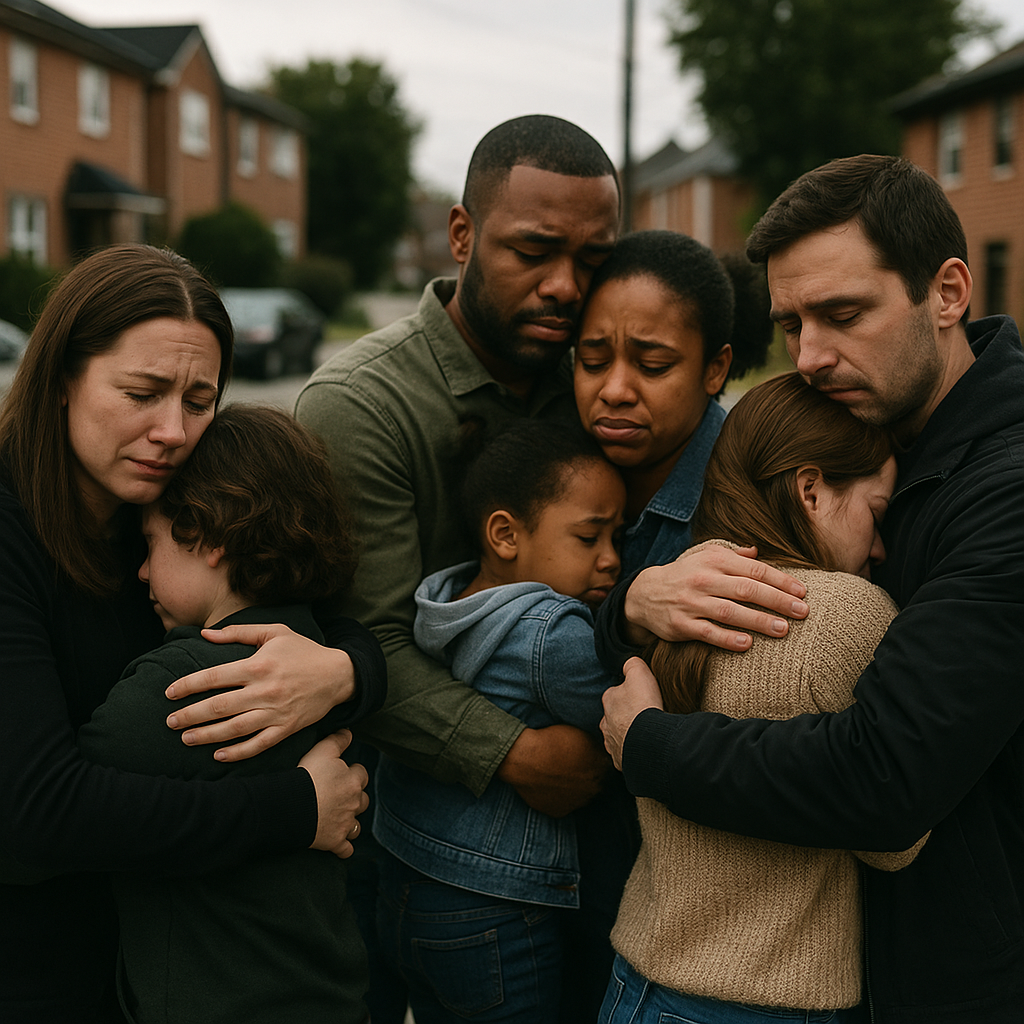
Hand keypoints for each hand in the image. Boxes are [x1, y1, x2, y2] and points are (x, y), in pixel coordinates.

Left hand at [165, 623, 355, 761]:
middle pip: (218, 707)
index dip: (187, 686)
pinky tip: (218, 756)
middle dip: (189, 715)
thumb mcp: (275, 632)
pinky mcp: (287, 728)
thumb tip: (205, 634)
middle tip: (170, 721)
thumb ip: (238, 632)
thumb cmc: (304, 650)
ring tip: (186, 738)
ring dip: (206, 735)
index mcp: (258, 665)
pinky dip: (237, 752)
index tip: (169, 693)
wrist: (339, 674)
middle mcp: (265, 691)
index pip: (213, 677)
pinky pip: (258, 745)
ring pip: (234, 729)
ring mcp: (276, 712)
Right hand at [299, 729, 369, 858]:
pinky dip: (344, 849)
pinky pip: (346, 849)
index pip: (361, 774)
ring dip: (352, 823)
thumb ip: (338, 740)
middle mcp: (354, 803)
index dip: (352, 773)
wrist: (293, 807)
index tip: (342, 774)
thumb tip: (349, 733)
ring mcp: (346, 824)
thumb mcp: (322, 751)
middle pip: (363, 801)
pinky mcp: (335, 842)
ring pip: (357, 826)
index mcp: (354, 781)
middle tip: (340, 797)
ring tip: (341, 820)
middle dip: (355, 799)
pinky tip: (340, 847)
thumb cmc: (307, 777)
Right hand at [496, 724, 609, 817]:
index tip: (591, 757)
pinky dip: (560, 797)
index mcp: (601, 770)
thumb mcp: (581, 735)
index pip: (608, 768)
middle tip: (575, 766)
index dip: (599, 762)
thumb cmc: (552, 742)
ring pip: (581, 797)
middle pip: (597, 785)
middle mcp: (592, 791)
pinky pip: (563, 805)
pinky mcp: (558, 812)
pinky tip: (551, 785)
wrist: (524, 758)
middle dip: (590, 777)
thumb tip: (602, 753)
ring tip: (561, 775)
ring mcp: (576, 804)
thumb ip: (597, 747)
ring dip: (576, 789)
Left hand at [601, 657, 663, 769]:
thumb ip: (631, 664)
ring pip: (618, 736)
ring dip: (629, 735)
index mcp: (608, 700)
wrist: (648, 741)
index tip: (639, 696)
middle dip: (626, 717)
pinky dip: (633, 752)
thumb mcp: (639, 673)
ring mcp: (612, 743)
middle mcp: (605, 723)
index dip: (627, 693)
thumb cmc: (643, 706)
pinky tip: (644, 749)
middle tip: (643, 717)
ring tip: (645, 734)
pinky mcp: (620, 760)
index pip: (614, 693)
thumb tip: (628, 661)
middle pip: (614, 717)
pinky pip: (626, 755)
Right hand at [623, 545, 807, 649]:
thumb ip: (733, 555)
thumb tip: (758, 552)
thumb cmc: (685, 575)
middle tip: (802, 612)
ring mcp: (691, 603)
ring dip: (758, 621)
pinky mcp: (681, 625)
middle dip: (777, 600)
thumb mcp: (706, 556)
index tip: (802, 592)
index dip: (781, 580)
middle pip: (746, 589)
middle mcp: (703, 580)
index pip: (754, 570)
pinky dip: (727, 638)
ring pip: (730, 612)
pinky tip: (747, 643)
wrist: (644, 593)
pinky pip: (707, 632)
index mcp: (714, 561)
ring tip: (783, 629)